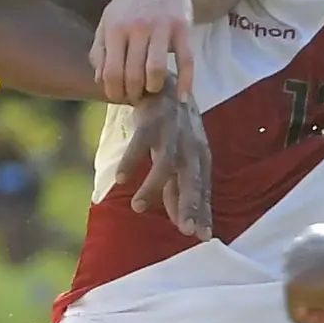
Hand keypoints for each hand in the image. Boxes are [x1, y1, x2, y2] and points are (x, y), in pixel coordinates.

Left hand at [90, 0, 193, 103]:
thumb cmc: (129, 4)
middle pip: (133, 75)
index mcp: (115, 28)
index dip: (114, 92)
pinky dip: (186, 82)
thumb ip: (100, 50)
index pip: (111, 72)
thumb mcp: (107, 21)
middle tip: (136, 97)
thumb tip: (100, 80)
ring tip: (152, 90)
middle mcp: (137, 28)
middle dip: (134, 94)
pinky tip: (182, 97)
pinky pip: (186, 60)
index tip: (119, 96)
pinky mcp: (182, 28)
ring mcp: (161, 28)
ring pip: (156, 70)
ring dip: (154, 88)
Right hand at [114, 91, 211, 239]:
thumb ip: (182, 192)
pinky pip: (140, 142)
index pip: (202, 190)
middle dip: (190, 204)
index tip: (203, 237)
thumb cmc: (173, 132)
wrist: (161, 85)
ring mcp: (171, 132)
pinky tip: (120, 177)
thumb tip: (187, 228)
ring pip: (165, 163)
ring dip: (152, 186)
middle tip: (185, 230)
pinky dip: (131, 160)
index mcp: (200, 157)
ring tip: (138, 207)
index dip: (203, 212)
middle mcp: (190, 145)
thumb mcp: (180, 161)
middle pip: (192, 178)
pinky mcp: (151, 120)